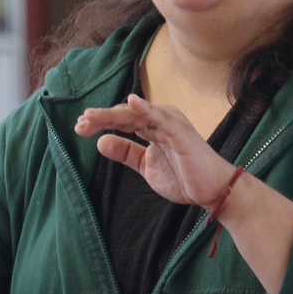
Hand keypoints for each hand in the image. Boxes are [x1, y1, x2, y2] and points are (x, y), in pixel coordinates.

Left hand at [77, 94, 235, 207]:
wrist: (212, 191)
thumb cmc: (183, 176)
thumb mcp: (146, 166)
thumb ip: (126, 153)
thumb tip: (101, 142)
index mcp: (152, 127)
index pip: (121, 120)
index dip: (100, 122)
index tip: (80, 128)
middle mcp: (160, 120)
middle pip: (125, 114)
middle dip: (101, 118)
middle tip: (80, 123)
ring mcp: (171, 123)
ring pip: (137, 114)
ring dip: (113, 114)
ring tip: (92, 116)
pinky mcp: (181, 132)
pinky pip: (162, 118)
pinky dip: (147, 109)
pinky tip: (132, 103)